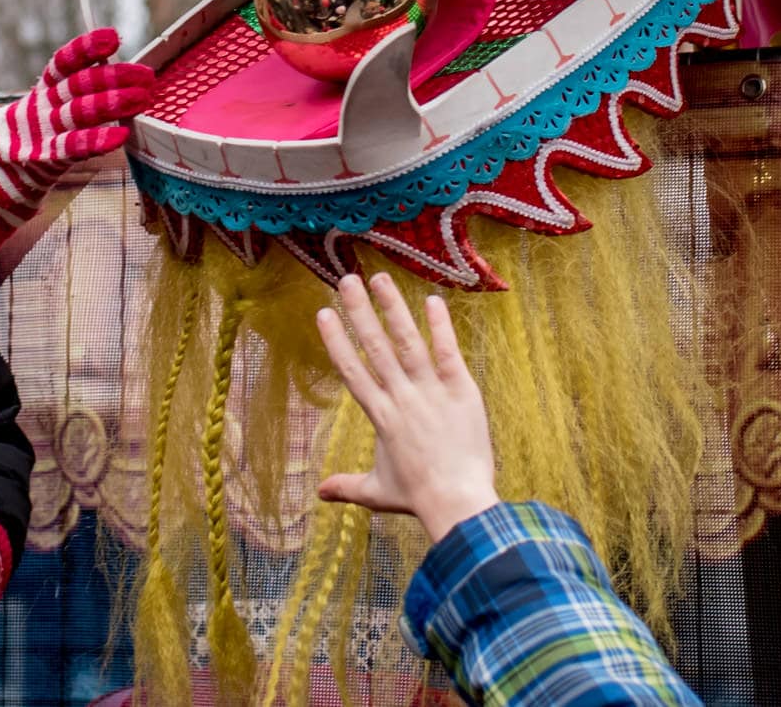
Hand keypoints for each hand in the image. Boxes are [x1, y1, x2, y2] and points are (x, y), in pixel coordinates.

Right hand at [0, 27, 153, 251]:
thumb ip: (84, 90)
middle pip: (79, 84)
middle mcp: (45, 104)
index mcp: (46, 87)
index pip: (64, 62)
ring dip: (111, 103)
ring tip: (141, 97)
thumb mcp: (55, 105)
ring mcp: (44, 130)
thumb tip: (126, 73)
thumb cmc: (40, 133)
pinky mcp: (47, 158)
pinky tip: (120, 135)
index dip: (86, 48)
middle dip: (114, 77)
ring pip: (79, 112)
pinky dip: (96, 141)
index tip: (112, 36)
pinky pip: (73, 147)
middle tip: (146, 75)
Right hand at [316, 273, 499, 542]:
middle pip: (375, 347)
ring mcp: (431, 391)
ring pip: (407, 342)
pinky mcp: (460, 391)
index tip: (323, 314)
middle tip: (346, 280)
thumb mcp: (377, 492)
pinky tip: (433, 300)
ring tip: (380, 278)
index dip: (336, 340)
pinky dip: (440, 327)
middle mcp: (401, 397)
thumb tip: (320, 493)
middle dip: (359, 312)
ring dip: (393, 308)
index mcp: (380, 416)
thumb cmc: (418, 498)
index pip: (352, 370)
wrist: (458, 502)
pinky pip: (448, 352)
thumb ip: (348, 486)